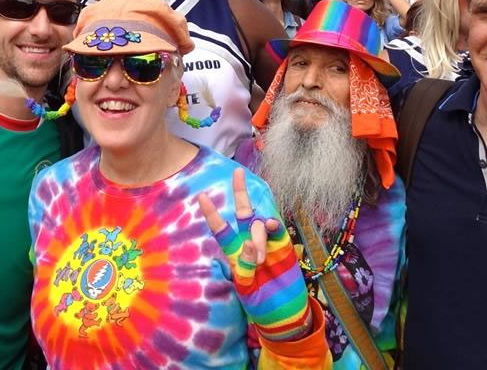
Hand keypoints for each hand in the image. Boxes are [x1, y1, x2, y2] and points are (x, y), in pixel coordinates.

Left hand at [198, 168, 310, 340]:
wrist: (284, 313)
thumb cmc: (261, 304)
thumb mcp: (247, 291)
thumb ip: (245, 269)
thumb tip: (247, 245)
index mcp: (234, 253)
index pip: (221, 230)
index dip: (212, 214)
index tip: (201, 196)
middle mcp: (249, 242)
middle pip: (243, 212)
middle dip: (240, 192)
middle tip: (238, 172)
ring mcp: (267, 242)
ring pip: (259, 223)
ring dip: (257, 236)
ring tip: (260, 260)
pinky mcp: (283, 246)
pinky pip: (277, 228)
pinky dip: (273, 225)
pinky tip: (273, 225)